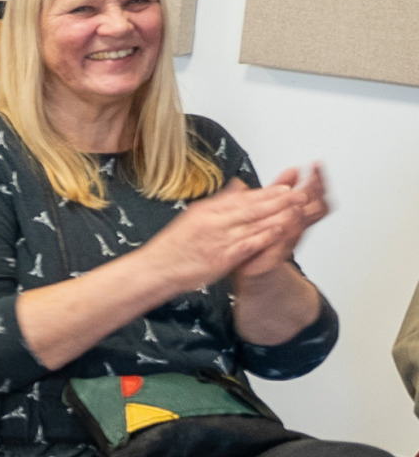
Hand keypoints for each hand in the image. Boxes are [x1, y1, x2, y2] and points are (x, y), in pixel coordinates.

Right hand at [143, 176, 314, 292]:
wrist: (156, 269)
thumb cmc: (173, 247)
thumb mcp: (192, 216)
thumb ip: (219, 201)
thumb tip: (239, 187)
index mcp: (207, 210)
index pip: (243, 198)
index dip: (267, 192)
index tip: (286, 187)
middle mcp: (214, 222)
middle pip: (252, 208)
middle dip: (279, 201)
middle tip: (300, 194)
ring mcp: (219, 240)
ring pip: (254, 225)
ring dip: (278, 216)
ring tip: (298, 210)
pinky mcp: (222, 258)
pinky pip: (249, 245)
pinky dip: (265, 237)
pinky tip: (280, 231)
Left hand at [233, 164, 326, 279]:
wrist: (254, 270)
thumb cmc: (263, 238)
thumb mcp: (269, 208)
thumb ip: (278, 189)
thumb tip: (294, 169)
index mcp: (296, 214)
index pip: (314, 194)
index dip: (318, 179)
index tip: (316, 164)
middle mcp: (297, 227)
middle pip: (315, 207)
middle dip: (316, 191)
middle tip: (314, 177)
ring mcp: (288, 241)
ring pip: (302, 223)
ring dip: (304, 209)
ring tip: (303, 195)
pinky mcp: (275, 256)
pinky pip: (283, 243)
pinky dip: (287, 232)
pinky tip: (288, 220)